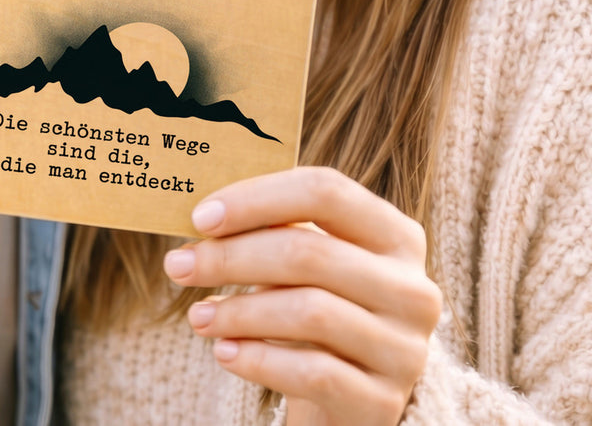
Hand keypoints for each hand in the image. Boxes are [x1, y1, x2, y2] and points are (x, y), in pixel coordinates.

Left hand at [162, 166, 441, 425]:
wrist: (352, 396)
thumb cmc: (319, 308)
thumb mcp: (311, 263)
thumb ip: (275, 231)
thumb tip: (204, 214)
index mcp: (396, 234)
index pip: (325, 191)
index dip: (257, 198)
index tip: (201, 216)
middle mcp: (412, 287)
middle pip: (310, 252)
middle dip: (232, 257)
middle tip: (179, 265)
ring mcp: (404, 348)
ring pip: (309, 312)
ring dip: (239, 311)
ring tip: (197, 315)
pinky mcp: (382, 400)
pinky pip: (313, 373)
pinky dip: (259, 360)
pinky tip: (224, 352)